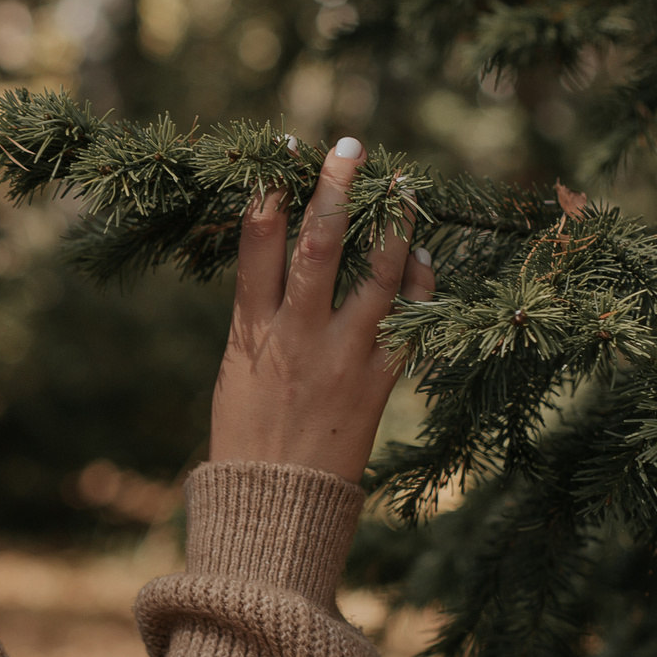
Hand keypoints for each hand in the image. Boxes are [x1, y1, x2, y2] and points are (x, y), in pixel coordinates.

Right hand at [209, 137, 435, 481]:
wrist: (274, 509)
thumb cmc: (246, 439)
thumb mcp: (235, 371)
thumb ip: (258, 318)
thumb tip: (279, 265)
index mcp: (252, 333)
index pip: (259, 245)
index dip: (272, 193)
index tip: (285, 155)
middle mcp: (299, 337)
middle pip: (320, 244)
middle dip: (335, 189)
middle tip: (350, 147)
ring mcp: (343, 358)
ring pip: (377, 276)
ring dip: (394, 227)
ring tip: (402, 189)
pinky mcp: (378, 384)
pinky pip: (409, 323)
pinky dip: (419, 285)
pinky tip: (422, 258)